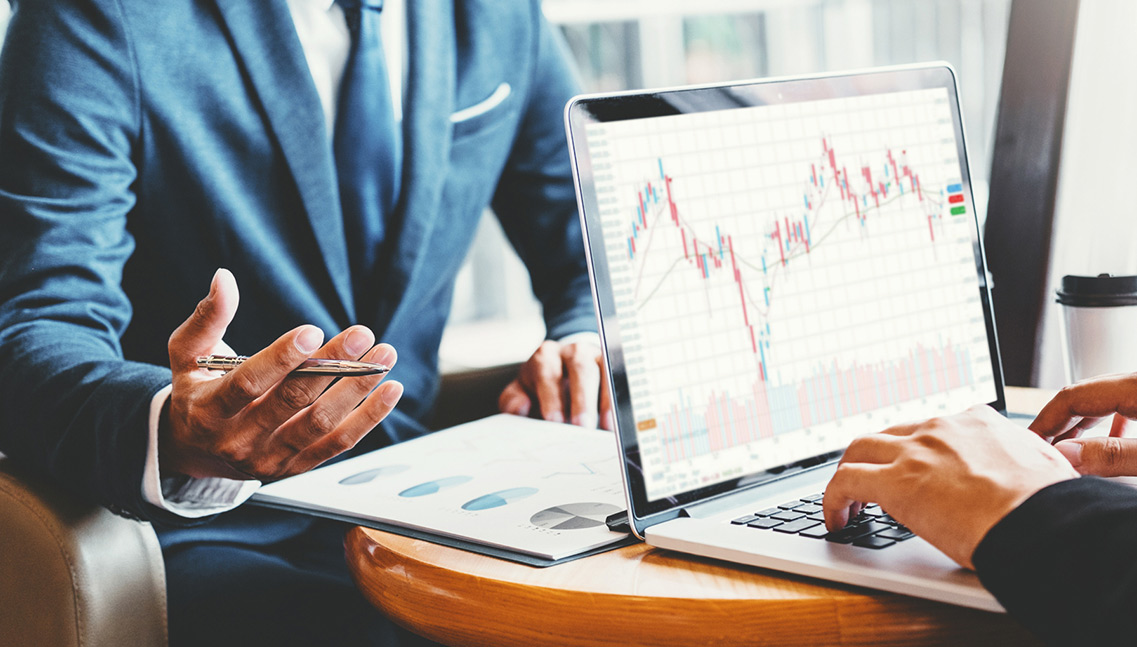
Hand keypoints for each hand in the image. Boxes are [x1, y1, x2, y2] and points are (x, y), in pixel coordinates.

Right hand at [161, 269, 402, 481]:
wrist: (196, 451)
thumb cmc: (196, 392)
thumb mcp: (187, 355)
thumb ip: (207, 318)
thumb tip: (224, 279)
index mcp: (209, 410)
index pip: (248, 383)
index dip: (281, 358)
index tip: (312, 330)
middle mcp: (239, 440)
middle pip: (292, 401)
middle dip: (331, 365)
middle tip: (362, 334)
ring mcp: (270, 458)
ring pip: (321, 424)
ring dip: (357, 389)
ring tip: (384, 357)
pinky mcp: (297, 467)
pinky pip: (339, 444)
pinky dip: (368, 418)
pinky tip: (389, 390)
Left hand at [498, 339, 613, 430]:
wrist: (564, 367)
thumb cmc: (540, 387)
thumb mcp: (521, 391)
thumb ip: (513, 401)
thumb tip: (520, 409)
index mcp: (545, 356)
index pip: (547, 373)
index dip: (551, 397)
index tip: (555, 421)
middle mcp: (572, 351)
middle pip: (580, 368)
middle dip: (582, 399)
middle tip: (582, 427)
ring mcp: (596, 356)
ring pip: (604, 370)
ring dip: (606, 400)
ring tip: (606, 427)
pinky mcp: (613, 366)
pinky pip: (620, 378)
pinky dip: (619, 399)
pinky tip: (618, 420)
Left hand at [823, 405, 1077, 568]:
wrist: (1043, 520)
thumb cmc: (1050, 506)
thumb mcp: (1043, 468)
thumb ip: (1023, 463)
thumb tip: (1028, 477)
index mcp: (976, 423)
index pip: (932, 427)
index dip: (915, 447)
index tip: (911, 463)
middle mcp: (940, 429)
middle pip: (889, 432)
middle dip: (875, 455)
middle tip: (868, 479)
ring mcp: (914, 452)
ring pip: (859, 449)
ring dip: (848, 473)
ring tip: (846, 500)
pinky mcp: (893, 482)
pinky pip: (845, 481)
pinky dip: (834, 498)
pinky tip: (837, 518)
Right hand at [1030, 373, 1136, 475]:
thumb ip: (1114, 454)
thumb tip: (1067, 453)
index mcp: (1136, 388)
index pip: (1072, 397)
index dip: (1045, 421)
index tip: (1030, 445)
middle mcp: (1136, 384)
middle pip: (1081, 398)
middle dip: (1056, 425)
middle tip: (1041, 453)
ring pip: (1099, 402)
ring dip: (1077, 425)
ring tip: (1063, 451)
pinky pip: (1120, 406)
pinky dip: (1105, 424)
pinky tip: (1105, 440)